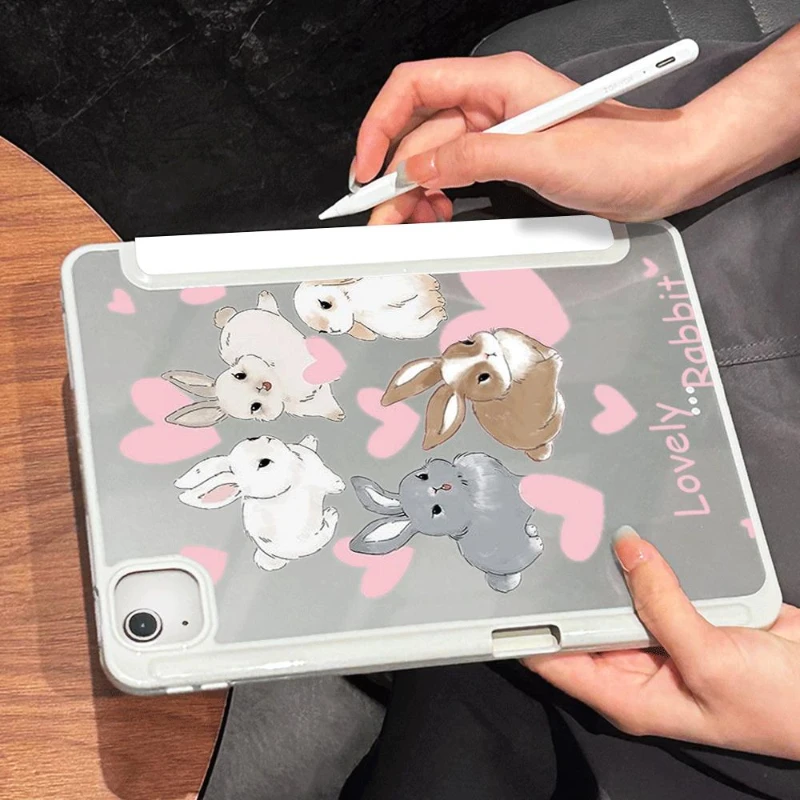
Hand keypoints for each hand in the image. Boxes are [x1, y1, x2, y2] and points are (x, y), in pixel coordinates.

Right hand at [352, 54, 697, 224]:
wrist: (663, 173)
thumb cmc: (623, 154)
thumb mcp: (544, 157)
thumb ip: (476, 158)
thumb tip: (421, 167)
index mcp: (499, 82)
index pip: (415, 88)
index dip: (380, 126)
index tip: (366, 169)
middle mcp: (494, 102)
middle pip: (419, 133)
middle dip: (396, 177)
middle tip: (384, 218)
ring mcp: (499, 132)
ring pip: (435, 159)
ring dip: (417, 193)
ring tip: (412, 224)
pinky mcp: (507, 160)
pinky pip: (458, 175)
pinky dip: (441, 198)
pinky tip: (440, 215)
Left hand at [527, 527, 799, 759]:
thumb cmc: (775, 707)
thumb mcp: (708, 662)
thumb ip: (663, 605)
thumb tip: (628, 551)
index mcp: (626, 693)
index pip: (556, 660)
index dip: (527, 627)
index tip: (507, 589)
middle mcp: (634, 665)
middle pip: (584, 619)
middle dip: (567, 584)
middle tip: (546, 536)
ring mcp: (660, 635)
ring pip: (619, 594)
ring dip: (608, 566)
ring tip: (582, 523)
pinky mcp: (685, 612)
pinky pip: (656, 581)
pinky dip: (648, 560)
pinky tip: (634, 530)